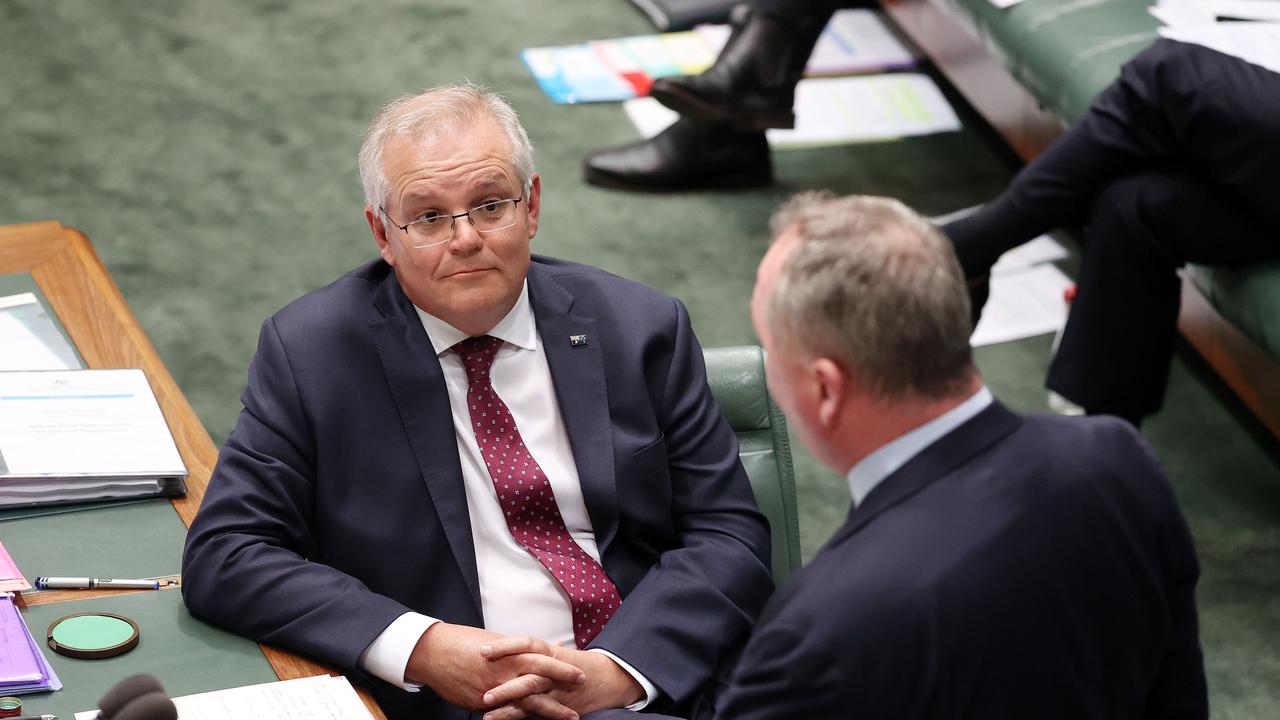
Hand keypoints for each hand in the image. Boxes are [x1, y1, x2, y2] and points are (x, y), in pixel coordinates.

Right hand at [405, 624, 585, 716]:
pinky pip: (506, 713)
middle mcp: (504, 672)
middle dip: (561, 691)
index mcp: (509, 654)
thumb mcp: (496, 640)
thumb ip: (521, 647)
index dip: (561, 668)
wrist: (432, 653)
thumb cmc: (464, 642)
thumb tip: (549, 647)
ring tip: (569, 717)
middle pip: (539, 682)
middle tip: (580, 699)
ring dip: (549, 711)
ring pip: (526, 703)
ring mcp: (493, 690)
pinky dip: (522, 718)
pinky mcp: (481, 703)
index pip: (541, 660)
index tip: (579, 673)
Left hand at [481, 637, 644, 719]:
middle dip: (505, 682)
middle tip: (482, 687)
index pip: (526, 645)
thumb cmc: (578, 664)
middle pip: (528, 674)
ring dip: (508, 705)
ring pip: (531, 698)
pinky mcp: (557, 708)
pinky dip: (518, 718)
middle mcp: (553, 671)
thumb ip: (536, 650)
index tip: (483, 650)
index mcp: (551, 653)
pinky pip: (536, 714)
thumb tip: (509, 641)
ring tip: (486, 711)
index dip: (505, 646)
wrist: (607, 680)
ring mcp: (556, 692)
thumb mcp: (557, 652)